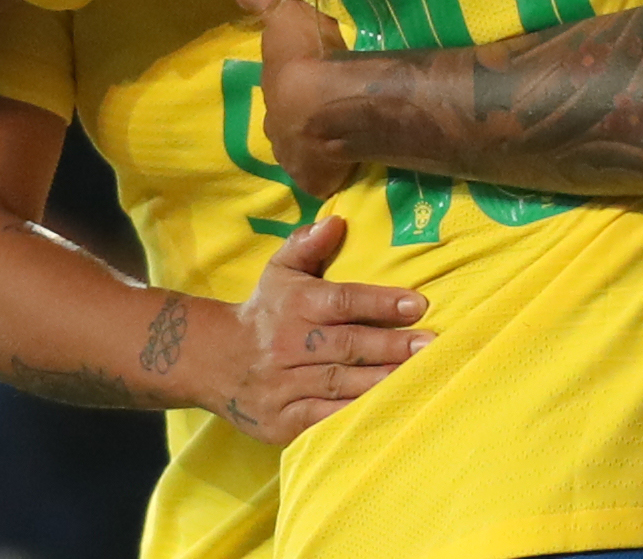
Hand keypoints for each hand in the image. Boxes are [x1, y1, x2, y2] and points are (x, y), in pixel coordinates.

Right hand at [210, 215, 431, 442]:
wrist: (211, 360)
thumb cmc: (264, 311)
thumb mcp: (279, 271)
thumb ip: (307, 245)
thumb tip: (338, 222)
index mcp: (294, 306)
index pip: (341, 302)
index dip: (379, 303)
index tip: (417, 305)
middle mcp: (288, 345)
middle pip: (347, 346)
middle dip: (392, 346)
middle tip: (431, 345)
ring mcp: (283, 386)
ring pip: (340, 384)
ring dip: (382, 382)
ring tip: (420, 377)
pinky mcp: (281, 420)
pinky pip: (324, 420)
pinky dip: (354, 417)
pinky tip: (385, 411)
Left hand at [233, 0, 357, 200]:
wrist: (330, 100)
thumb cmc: (305, 55)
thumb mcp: (283, 16)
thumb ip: (261, 0)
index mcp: (271, 98)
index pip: (279, 96)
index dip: (290, 91)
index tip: (302, 87)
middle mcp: (276, 132)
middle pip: (288, 128)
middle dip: (300, 122)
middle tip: (324, 113)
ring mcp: (295, 160)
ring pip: (304, 153)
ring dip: (318, 147)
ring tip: (340, 136)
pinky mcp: (316, 181)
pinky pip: (323, 177)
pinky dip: (333, 171)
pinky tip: (349, 161)